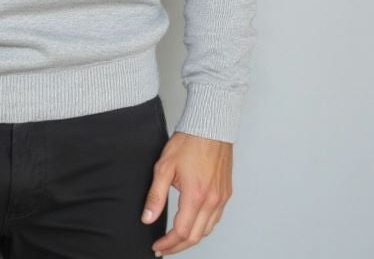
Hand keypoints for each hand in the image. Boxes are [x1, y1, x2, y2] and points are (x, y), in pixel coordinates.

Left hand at [140, 131, 232, 255]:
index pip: (181, 232)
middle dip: (178, 246)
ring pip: (207, 230)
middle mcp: (212, 201)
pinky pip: (216, 218)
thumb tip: (147, 218)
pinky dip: (204, 227)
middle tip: (164, 248)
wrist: (210, 127)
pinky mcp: (226, 193)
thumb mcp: (164, 167)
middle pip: (195, 236)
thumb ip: (155, 195)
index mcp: (196, 196)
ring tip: (176, 240)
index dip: (168, 243)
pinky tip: (194, 224)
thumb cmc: (188, 142)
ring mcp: (221, 198)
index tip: (157, 246)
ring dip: (191, 238)